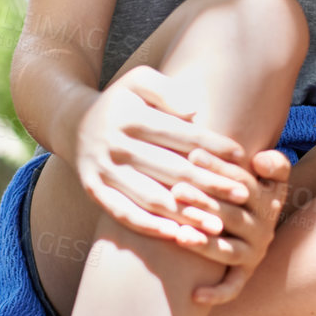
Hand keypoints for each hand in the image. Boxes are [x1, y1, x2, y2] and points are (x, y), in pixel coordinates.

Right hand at [74, 65, 253, 246]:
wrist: (71, 123)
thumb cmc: (119, 102)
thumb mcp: (138, 81)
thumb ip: (166, 91)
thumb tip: (194, 112)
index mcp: (131, 116)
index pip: (181, 134)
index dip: (214, 146)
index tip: (241, 157)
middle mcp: (115, 144)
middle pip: (171, 169)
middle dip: (210, 184)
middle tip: (243, 194)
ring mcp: (103, 170)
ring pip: (151, 197)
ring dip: (186, 213)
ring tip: (218, 225)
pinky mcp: (93, 191)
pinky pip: (123, 214)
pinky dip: (150, 227)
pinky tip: (177, 235)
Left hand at [172, 146, 291, 307]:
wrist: (255, 219)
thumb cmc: (246, 186)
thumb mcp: (269, 173)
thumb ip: (272, 163)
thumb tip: (261, 160)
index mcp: (268, 200)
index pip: (243, 183)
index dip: (220, 168)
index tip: (193, 154)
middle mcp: (263, 229)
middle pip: (232, 216)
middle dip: (204, 202)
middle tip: (177, 191)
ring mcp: (253, 253)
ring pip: (229, 251)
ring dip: (205, 244)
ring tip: (180, 236)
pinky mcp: (244, 274)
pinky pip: (232, 287)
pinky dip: (216, 293)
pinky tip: (195, 296)